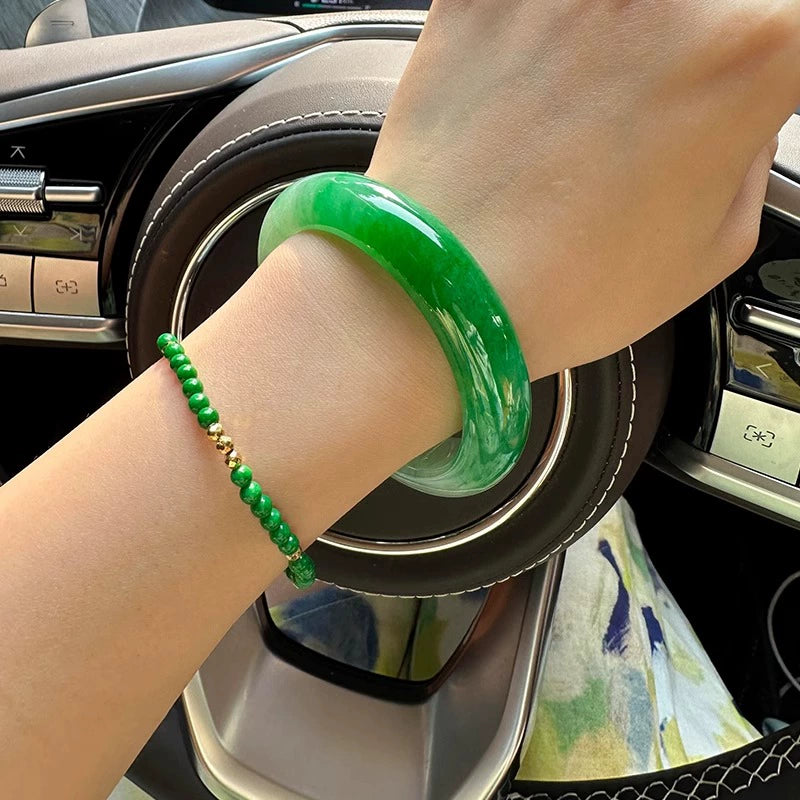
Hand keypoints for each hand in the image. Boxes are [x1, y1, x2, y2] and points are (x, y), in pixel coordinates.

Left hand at [368, 0, 797, 378]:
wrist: (441, 291)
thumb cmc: (563, 290)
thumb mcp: (712, 249)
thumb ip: (749, 153)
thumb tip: (741, 110)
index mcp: (746, 53)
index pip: (792, 24)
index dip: (772, 60)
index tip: (748, 88)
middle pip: (711, 5)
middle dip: (699, 49)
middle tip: (657, 106)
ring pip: (619, 5)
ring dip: (615, 41)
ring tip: (580, 112)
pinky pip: (526, 0)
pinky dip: (538, 30)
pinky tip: (531, 85)